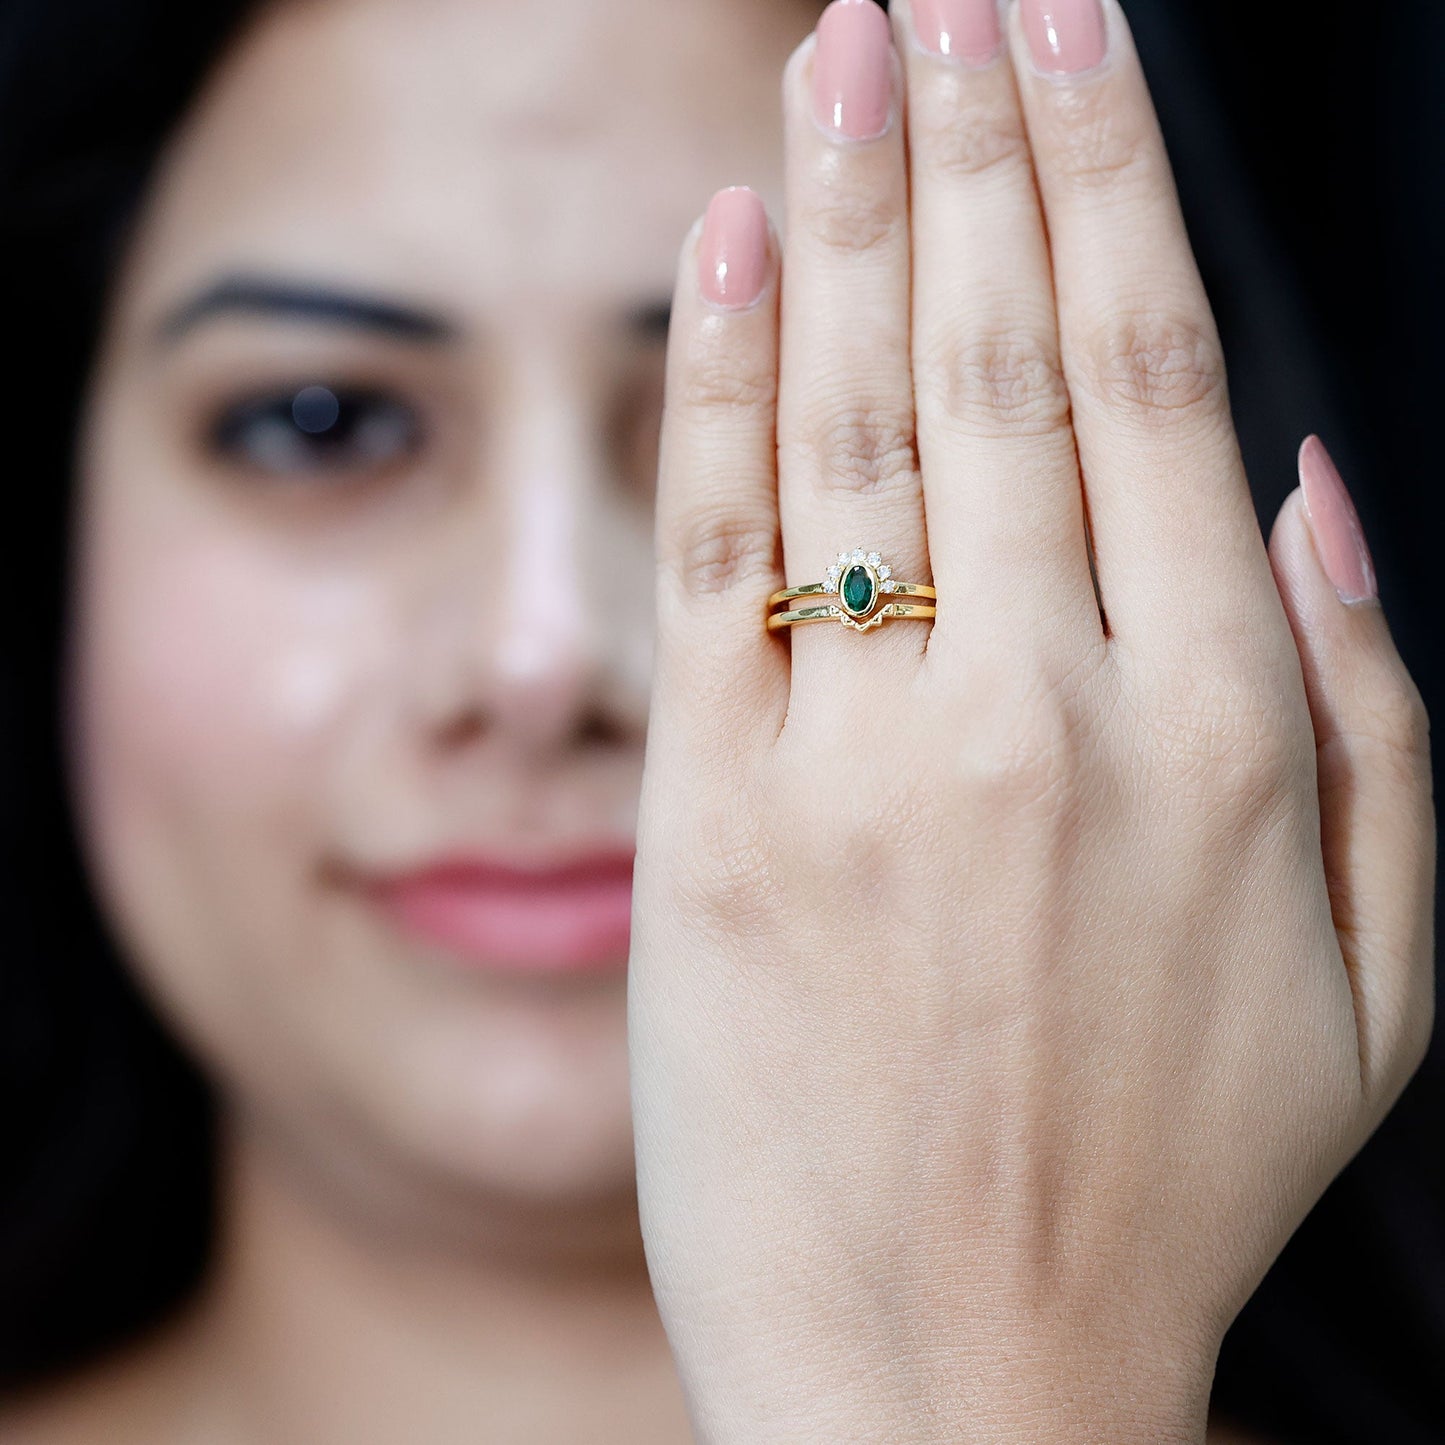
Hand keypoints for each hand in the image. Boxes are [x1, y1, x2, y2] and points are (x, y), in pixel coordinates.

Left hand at [628, 2, 1434, 1440]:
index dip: (1102, 184)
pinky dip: (718, 378)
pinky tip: (720, 240)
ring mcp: (862, 757)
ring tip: (838, 46)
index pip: (1148, 375)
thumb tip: (1314, 478)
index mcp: (1226, 728)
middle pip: (995, 348)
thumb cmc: (1168, 1176)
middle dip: (972, 140)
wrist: (953, 1364)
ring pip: (852, 412)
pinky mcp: (714, 817)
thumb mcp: (1376, 970)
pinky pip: (722, 549)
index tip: (1068, 39)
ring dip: (838, 204)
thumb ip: (1378, 707)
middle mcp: (1045, 707)